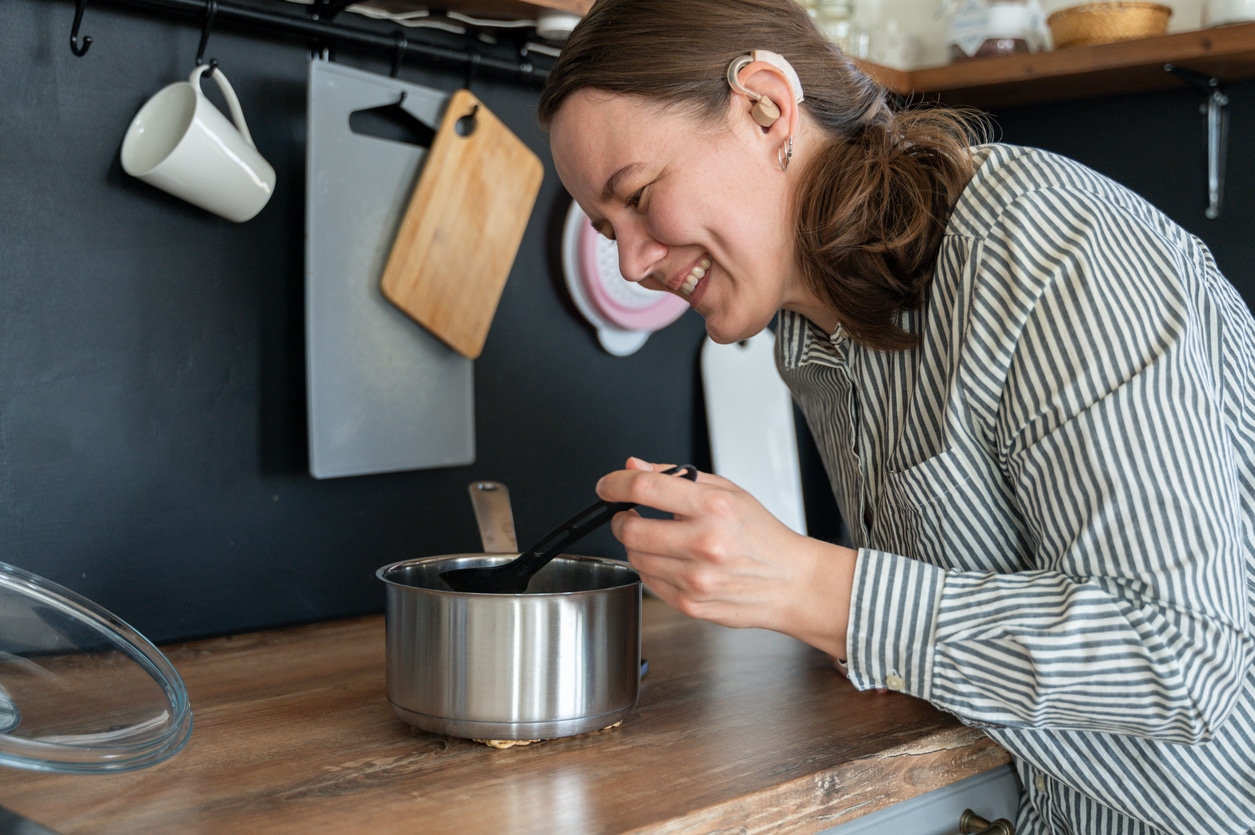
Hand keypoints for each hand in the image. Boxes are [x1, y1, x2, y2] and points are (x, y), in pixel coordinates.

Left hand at [596, 457, 856, 657]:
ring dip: (637, 546)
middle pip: (631, 530)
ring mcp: (696, 579)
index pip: (645, 488)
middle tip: (629, 515)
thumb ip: (676, 476)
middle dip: (622, 519)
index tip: (608, 486)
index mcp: (713, 508)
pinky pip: (649, 582)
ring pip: (636, 558)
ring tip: (661, 539)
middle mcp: (704, 544)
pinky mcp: (691, 604)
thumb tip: (635, 466)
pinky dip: (652, 569)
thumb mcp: (727, 491)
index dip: (616, 484)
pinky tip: (674, 562)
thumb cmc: (761, 536)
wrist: (791, 582)